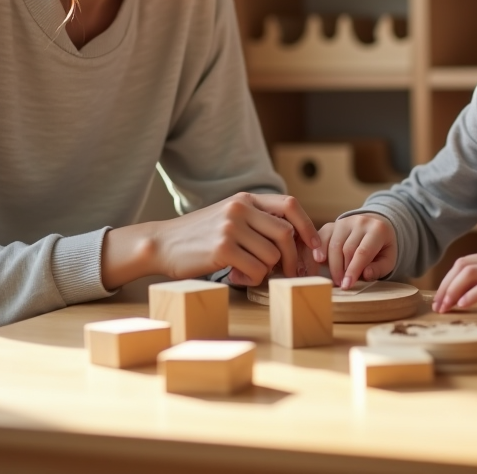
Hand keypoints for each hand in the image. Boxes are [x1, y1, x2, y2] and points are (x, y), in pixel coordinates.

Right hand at [101, 193, 319, 289]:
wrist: (161, 244)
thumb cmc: (199, 236)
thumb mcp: (229, 216)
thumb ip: (257, 221)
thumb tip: (295, 241)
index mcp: (245, 198)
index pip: (290, 206)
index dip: (308, 228)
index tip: (315, 249)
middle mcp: (240, 208)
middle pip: (286, 234)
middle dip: (292, 258)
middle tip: (289, 273)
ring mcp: (231, 227)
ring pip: (272, 255)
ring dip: (266, 270)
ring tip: (248, 271)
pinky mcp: (222, 249)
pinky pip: (256, 270)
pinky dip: (253, 279)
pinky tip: (238, 276)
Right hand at [311, 213, 396, 288]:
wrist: (375, 228)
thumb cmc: (381, 248)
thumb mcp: (388, 260)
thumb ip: (379, 268)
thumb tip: (366, 274)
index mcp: (378, 229)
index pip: (363, 252)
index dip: (353, 270)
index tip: (347, 285)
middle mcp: (360, 221)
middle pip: (346, 249)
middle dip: (342, 270)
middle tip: (342, 285)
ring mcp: (345, 221)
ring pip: (333, 244)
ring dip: (332, 264)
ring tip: (336, 278)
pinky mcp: (332, 224)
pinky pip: (322, 236)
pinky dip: (319, 249)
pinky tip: (319, 261)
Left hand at [432, 249, 476, 313]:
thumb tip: (464, 293)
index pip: (462, 263)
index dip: (447, 280)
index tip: (439, 298)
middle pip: (462, 266)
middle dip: (445, 286)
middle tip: (437, 306)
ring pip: (470, 274)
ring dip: (453, 291)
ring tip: (446, 308)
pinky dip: (470, 296)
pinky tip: (462, 306)